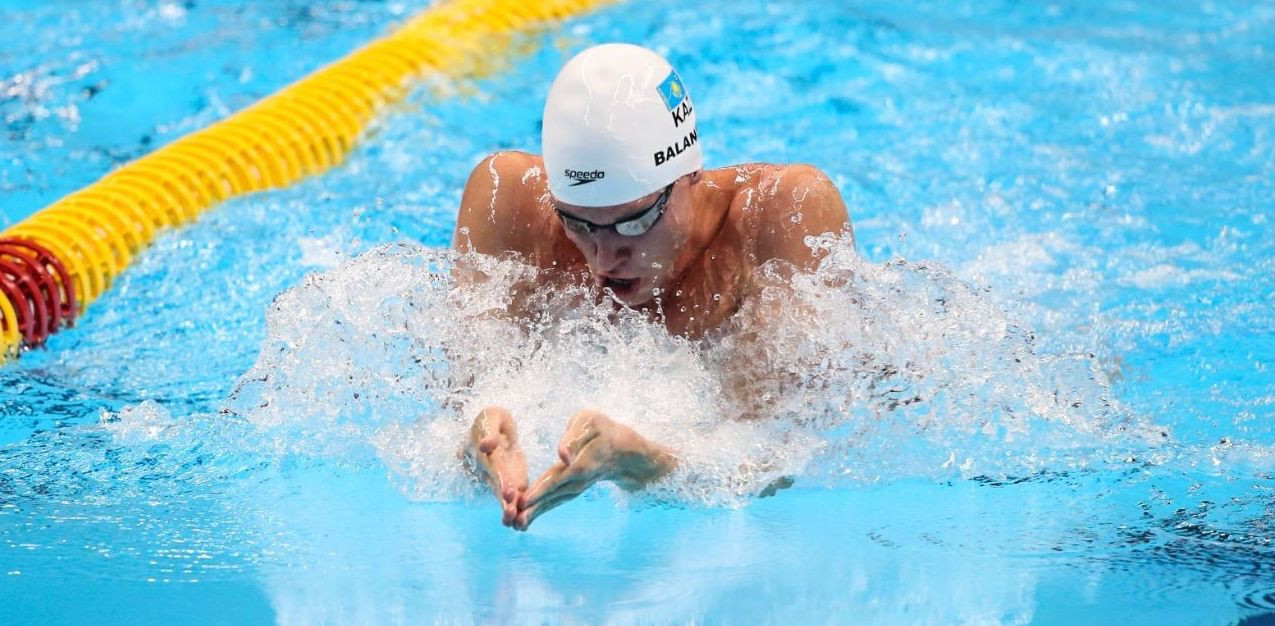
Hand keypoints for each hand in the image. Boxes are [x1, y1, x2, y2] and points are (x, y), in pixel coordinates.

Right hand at [464, 406, 527, 526]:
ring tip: (517, 524)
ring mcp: (499, 478)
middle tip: (511, 515)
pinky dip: (519, 510)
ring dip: (509, 510)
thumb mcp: (491, 416)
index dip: (500, 480)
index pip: (494, 468)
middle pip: (496, 487)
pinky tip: (525, 524)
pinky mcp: (511, 481)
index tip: (508, 493)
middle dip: (504, 502)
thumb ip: (489, 430)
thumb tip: (485, 446)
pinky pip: (514, 497)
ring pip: (503, 496)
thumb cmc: (492, 419)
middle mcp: (489, 470)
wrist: (494, 428)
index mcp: (484, 454)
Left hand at [513, 410, 674, 530]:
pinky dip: (541, 510)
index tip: (522, 502)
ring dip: (534, 514)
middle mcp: (577, 481)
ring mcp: (576, 488)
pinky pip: (556, 501)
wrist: (624, 449)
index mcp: (579, 464)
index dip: (539, 490)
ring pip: (553, 502)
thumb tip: (562, 455)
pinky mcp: (573, 490)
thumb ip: (573, 438)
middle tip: (511, 523)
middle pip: (552, 496)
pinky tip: (526, 520)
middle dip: (532, 509)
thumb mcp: (589, 423)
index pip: (555, 479)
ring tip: (515, 526)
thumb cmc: (602, 429)